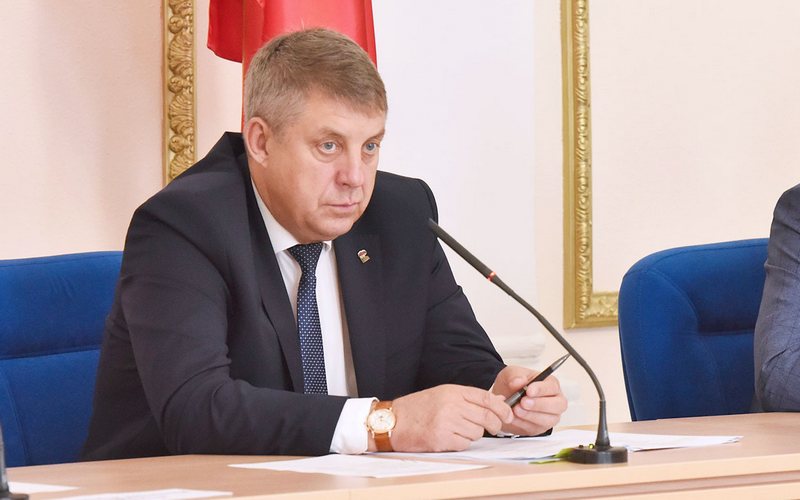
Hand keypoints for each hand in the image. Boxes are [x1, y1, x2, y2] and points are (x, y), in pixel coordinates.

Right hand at [381, 384, 513, 451]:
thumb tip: (495, 405)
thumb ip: (467, 398)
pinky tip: (449, 437)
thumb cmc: (417, 408)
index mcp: (453, 391)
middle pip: (487, 417)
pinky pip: (464, 444)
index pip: (487, 398)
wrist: (393, 420)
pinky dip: (461, 443)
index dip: (502, 408)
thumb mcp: (443, 394)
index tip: (508, 415)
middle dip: (494, 425)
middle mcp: (451, 405)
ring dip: (472, 434)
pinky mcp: (441, 439)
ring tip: (457, 430)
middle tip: (492, 428)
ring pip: (477, 433)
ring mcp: (447, 422)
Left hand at [492, 365, 566, 435]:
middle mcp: (555, 401)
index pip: (552, 387)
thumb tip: (518, 381)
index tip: (529, 391)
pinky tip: (513, 417)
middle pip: (558, 405)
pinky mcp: (539, 428)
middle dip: (540, 405)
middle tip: (523, 402)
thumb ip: (515, 376)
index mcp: (551, 384)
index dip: (542, 389)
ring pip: (548, 420)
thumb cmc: (514, 384)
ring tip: (516, 409)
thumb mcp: (512, 373)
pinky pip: (535, 428)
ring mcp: (549, 416)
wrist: (505, 399)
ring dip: (530, 415)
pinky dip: (522, 423)